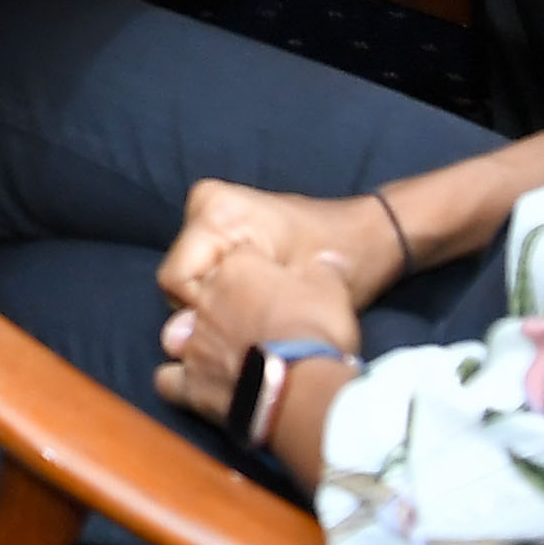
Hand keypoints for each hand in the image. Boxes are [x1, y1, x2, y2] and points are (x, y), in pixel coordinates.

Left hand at [153, 221, 360, 444]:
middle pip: (208, 295)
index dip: (259, 275)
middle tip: (255, 326)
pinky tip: (199, 383)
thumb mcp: (332, 289)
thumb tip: (326, 263)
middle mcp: (207, 300)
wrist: (302, 388)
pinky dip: (179, 381)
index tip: (275, 290)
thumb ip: (323, 272)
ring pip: (180, 334)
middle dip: (226, 306)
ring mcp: (194, 343)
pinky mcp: (192, 384)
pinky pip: (168, 379)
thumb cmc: (316, 333)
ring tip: (225, 355)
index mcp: (237, 269)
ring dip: (198, 342)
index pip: (240, 260)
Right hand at [158, 179, 394, 315]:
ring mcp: (212, 208)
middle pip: (181, 279)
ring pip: (191, 278)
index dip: (209, 313)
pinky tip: (261, 296)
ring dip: (222, 300)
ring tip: (266, 305)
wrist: (373, 235)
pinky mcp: (221, 221)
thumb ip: (225, 315)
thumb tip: (171, 341)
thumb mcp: (290, 292)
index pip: (176, 280)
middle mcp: (205, 203)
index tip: (254, 318)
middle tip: (264, 312)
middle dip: (215, 307)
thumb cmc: (342, 261)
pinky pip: (204, 267)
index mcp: (217, 210)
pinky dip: (228, 288)